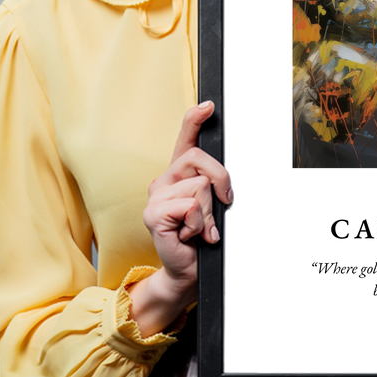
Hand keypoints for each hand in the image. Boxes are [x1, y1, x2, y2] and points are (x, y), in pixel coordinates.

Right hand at [128, 101, 232, 335]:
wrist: (188, 270)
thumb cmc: (202, 238)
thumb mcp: (213, 206)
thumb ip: (214, 186)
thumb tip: (224, 178)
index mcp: (179, 174)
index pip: (185, 139)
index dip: (195, 119)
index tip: (209, 105)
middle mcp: (164, 180)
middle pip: (200, 159)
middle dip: (221, 181)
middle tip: (222, 205)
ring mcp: (156, 196)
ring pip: (200, 186)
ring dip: (209, 212)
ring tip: (200, 228)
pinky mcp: (153, 214)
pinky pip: (190, 206)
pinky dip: (199, 224)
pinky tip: (190, 235)